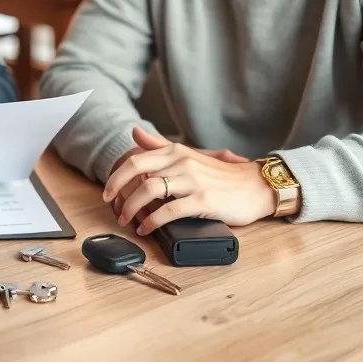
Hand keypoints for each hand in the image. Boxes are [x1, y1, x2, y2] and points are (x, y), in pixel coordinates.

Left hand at [103, 128, 273, 232]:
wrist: (255, 186)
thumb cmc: (222, 175)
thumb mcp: (190, 155)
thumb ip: (160, 145)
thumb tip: (134, 132)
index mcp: (176, 152)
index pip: (137, 159)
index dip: (117, 176)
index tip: (107, 192)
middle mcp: (182, 162)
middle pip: (138, 174)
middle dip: (119, 193)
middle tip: (113, 209)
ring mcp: (192, 181)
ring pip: (150, 191)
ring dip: (132, 209)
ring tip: (128, 221)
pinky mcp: (203, 201)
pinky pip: (169, 211)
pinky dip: (152, 222)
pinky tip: (147, 229)